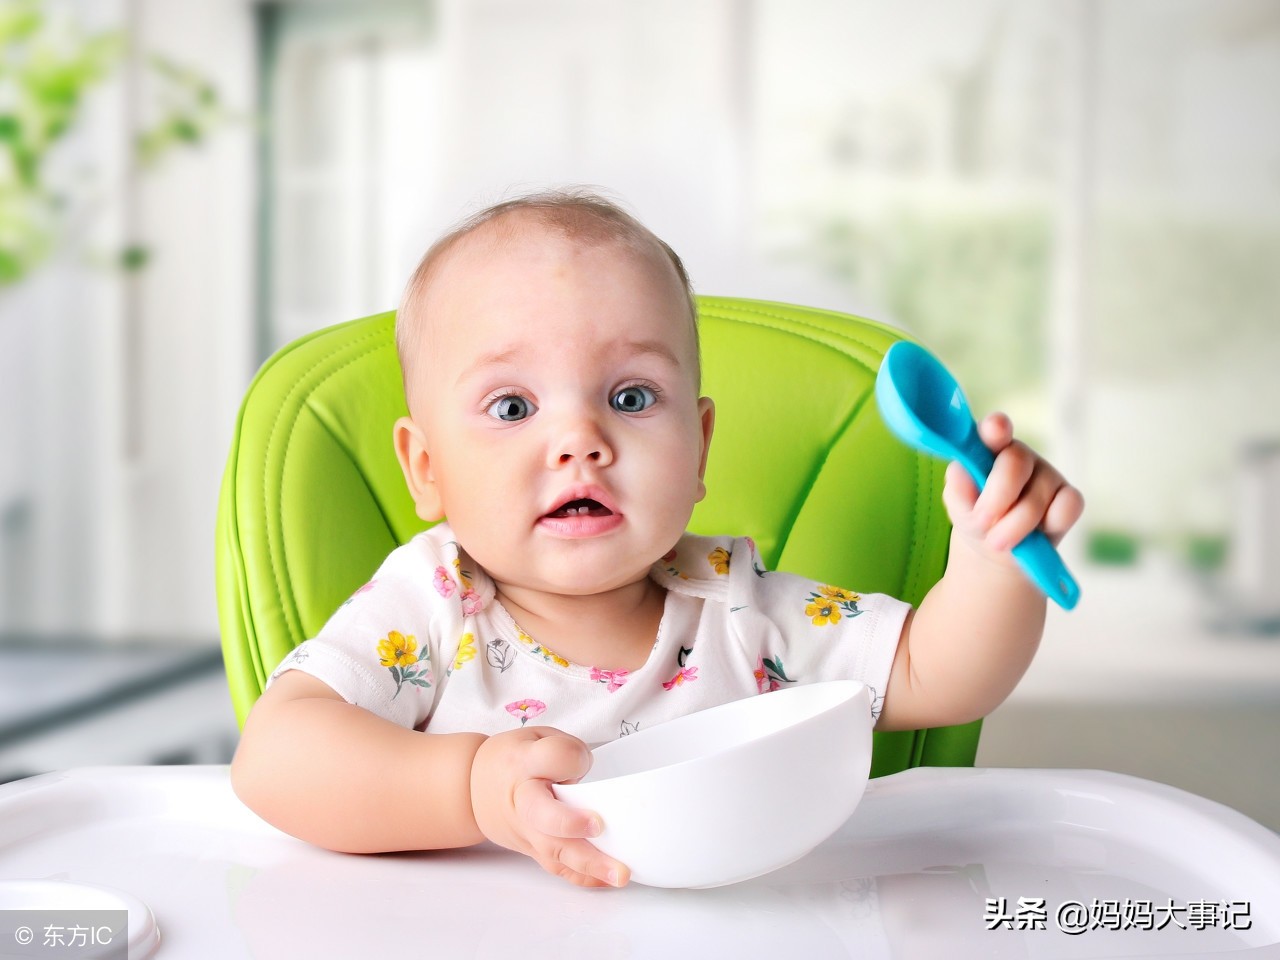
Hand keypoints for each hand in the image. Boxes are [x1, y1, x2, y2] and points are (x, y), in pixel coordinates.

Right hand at [470, 726, 629, 887]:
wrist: (473, 789)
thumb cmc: (513, 760)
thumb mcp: (537, 738)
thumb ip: (567, 753)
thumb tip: (592, 781)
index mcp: (524, 762)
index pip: (551, 757)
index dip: (571, 759)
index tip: (582, 761)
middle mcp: (523, 799)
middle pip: (544, 815)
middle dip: (572, 824)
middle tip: (599, 826)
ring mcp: (526, 831)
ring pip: (554, 850)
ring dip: (589, 863)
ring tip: (620, 873)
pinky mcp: (533, 851)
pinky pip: (558, 868)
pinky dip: (584, 877)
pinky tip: (607, 880)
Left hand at [942, 412, 1083, 565]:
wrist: (997, 546)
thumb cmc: (976, 516)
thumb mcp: (959, 506)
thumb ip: (958, 488)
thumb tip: (961, 472)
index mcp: (990, 449)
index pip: (994, 430)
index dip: (996, 427)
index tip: (995, 430)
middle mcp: (1020, 455)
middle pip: (1015, 464)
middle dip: (996, 501)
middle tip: (982, 525)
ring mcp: (1048, 474)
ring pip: (1036, 500)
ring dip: (1013, 529)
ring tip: (998, 541)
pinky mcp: (1070, 497)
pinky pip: (1067, 508)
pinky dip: (1049, 526)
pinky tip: (1035, 534)